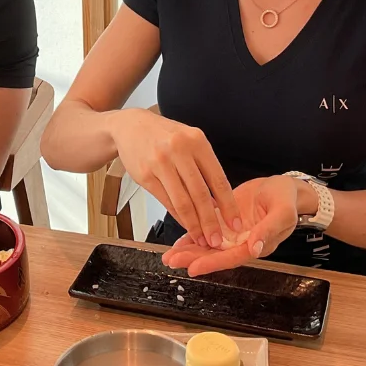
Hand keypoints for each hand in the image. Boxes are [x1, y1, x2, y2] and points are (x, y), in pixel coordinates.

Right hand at [109, 108, 239, 248]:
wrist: (131, 126)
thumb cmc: (164, 135)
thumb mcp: (189, 141)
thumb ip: (204, 167)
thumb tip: (219, 201)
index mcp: (196, 141)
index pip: (218, 179)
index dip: (228, 205)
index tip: (235, 222)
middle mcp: (179, 150)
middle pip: (200, 194)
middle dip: (211, 221)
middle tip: (217, 239)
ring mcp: (160, 163)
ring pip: (182, 201)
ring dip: (194, 224)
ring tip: (202, 238)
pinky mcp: (145, 175)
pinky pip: (166, 201)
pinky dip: (178, 217)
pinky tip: (186, 225)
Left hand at [162, 175, 305, 276]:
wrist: (282, 187)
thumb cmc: (286, 199)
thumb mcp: (283, 212)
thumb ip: (269, 230)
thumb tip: (255, 247)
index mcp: (257, 244)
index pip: (231, 258)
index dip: (212, 263)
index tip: (193, 268)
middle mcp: (241, 242)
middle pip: (215, 255)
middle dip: (192, 258)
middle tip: (171, 261)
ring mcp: (232, 233)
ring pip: (207, 244)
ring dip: (189, 250)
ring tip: (169, 255)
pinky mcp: (224, 221)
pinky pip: (206, 229)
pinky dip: (192, 234)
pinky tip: (178, 241)